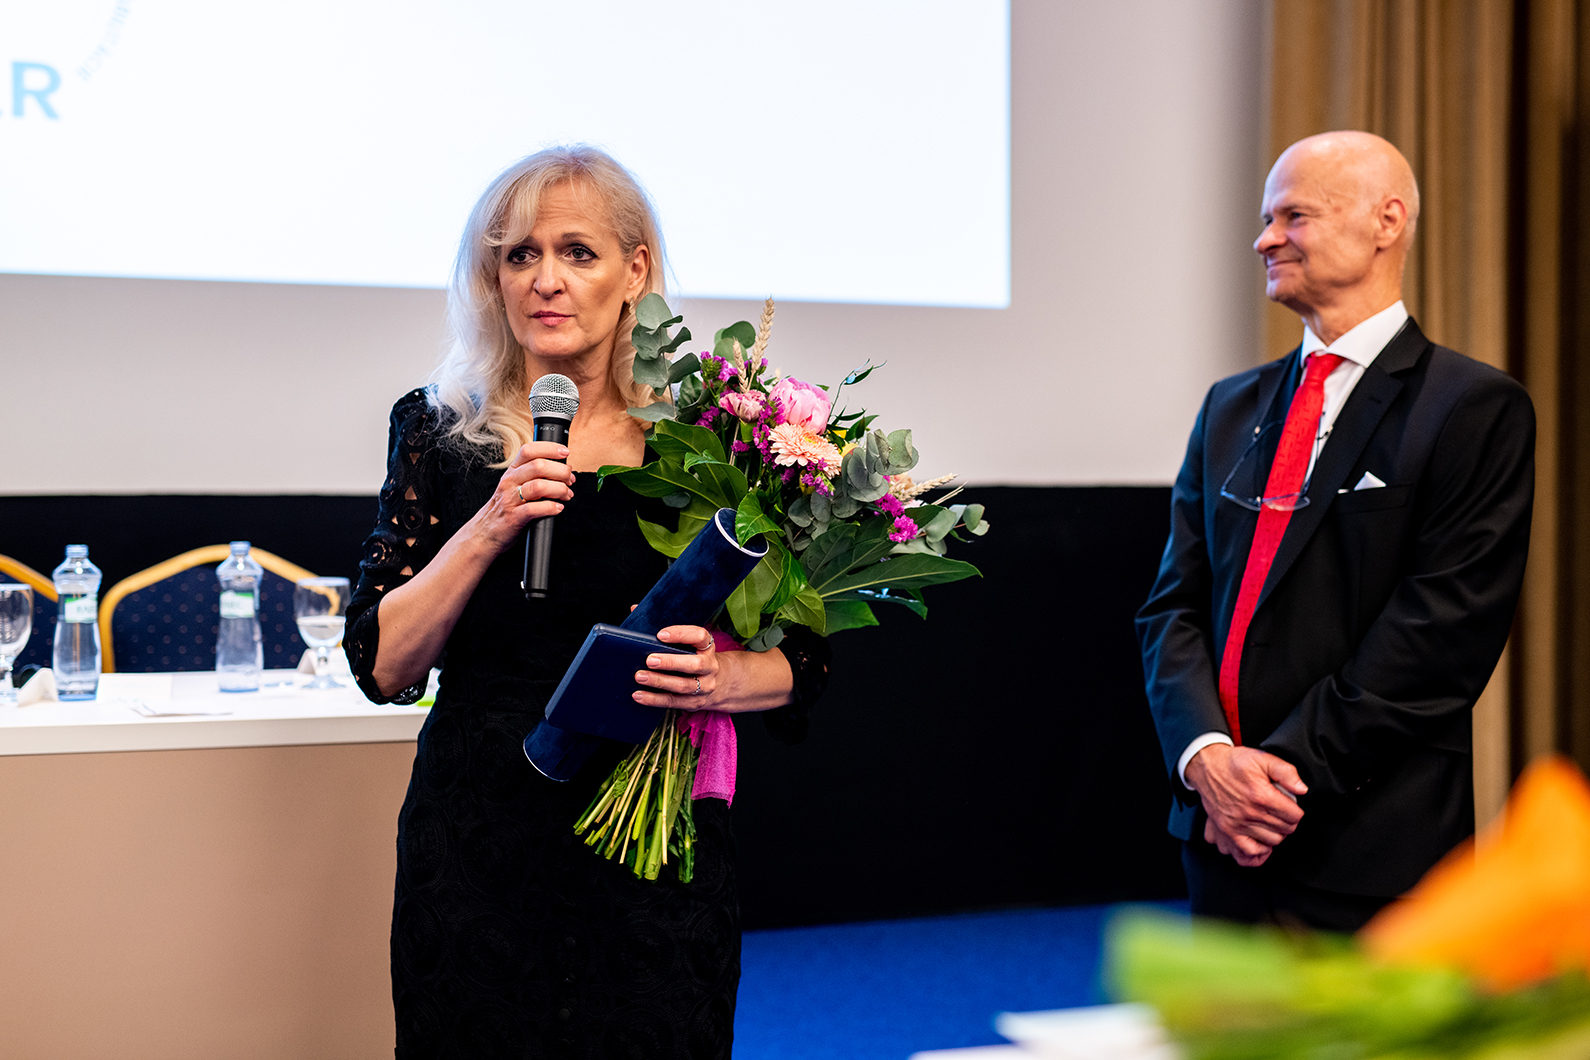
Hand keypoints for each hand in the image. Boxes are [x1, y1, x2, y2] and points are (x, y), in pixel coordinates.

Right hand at [468, 441, 574, 555]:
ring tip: (567, 495)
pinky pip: (535, 509)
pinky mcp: (514, 517)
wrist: (485, 533)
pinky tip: (558, 508)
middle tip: (570, 480)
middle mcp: (510, 481)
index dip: (550, 448)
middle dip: (561, 472)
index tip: (565, 452)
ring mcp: (510, 499)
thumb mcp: (515, 485)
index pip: (529, 450)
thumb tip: (561, 470)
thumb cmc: (506, 508)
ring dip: (560, 489)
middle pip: (539, 466)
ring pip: (539, 486)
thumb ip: (533, 475)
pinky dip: (551, 507)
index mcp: (512, 471)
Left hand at [632, 625, 720, 709]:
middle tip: (649, 659)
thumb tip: (634, 609)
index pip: (700, 636)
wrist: (717, 683)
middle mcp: (709, 666)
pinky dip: (655, 699)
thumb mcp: (686, 642)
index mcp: (707, 646)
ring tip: (640, 676)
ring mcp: (704, 686)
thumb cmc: (691, 656)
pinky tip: (639, 695)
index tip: (661, 634)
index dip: (681, 634)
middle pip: (695, 664)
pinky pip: (674, 702)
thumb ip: (663, 628)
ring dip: (660, 681)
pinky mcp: (695, 703)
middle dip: (671, 662)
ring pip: (684, 685)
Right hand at [1185, 743, 1306, 866]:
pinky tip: (1263, 840)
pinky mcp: (1228, 830)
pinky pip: (1249, 851)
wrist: (1207, 767)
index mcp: (1261, 795)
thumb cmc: (1233, 763)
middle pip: (1285, 830)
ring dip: (1277, 833)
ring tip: (1273, 823)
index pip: (1294, 816)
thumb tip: (1302, 789)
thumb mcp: (1263, 758)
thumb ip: (1286, 772)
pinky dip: (1260, 850)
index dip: (1296, 811)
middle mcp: (1250, 812)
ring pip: (1272, 841)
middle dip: (1288, 822)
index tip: (1291, 806)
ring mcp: (1238, 824)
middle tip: (1282, 813)